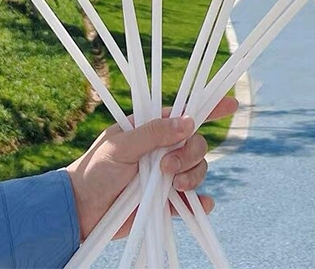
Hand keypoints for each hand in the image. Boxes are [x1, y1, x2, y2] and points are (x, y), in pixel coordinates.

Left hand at [66, 95, 237, 239]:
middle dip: (189, 154)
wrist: (82, 211)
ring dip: (191, 176)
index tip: (231, 103)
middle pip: (197, 144)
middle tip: (167, 168)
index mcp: (152, 128)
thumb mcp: (121, 145)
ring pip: (199, 169)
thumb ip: (153, 133)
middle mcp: (164, 150)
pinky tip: (197, 205)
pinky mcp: (168, 202)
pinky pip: (194, 201)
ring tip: (170, 186)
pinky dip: (199, 203)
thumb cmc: (95, 171)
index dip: (209, 107)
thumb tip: (188, 122)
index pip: (185, 113)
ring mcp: (167, 176)